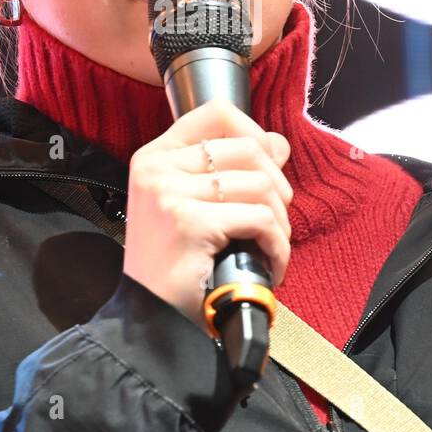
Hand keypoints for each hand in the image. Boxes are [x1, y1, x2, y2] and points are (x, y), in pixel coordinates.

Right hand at [123, 98, 292, 335]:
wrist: (150, 319)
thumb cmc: (173, 266)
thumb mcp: (193, 206)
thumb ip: (230, 169)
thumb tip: (279, 143)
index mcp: (155, 157)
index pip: (215, 112)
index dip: (254, 131)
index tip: (268, 164)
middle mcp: (157, 168)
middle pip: (249, 148)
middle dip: (278, 187)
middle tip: (274, 221)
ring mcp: (170, 193)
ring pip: (261, 185)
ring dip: (281, 222)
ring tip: (270, 247)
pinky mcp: (190, 222)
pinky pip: (261, 219)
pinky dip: (278, 246)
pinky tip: (270, 265)